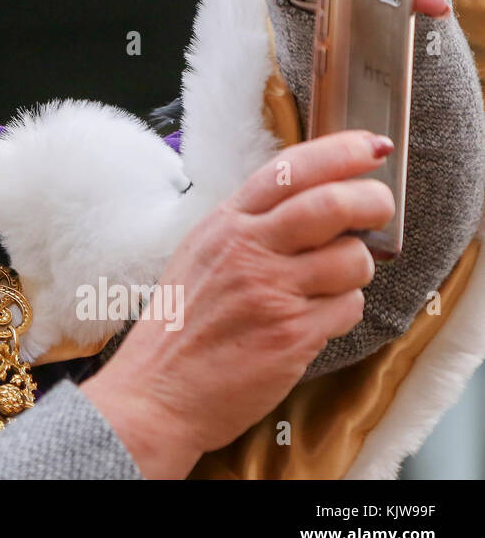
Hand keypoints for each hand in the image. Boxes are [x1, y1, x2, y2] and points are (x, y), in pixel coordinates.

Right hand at [80, 130, 393, 477]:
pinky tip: (312, 320)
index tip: (370, 147)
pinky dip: (341, 311)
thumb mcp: (200, 255)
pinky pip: (347, 307)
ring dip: (354, 270)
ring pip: (351, 259)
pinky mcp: (292, 333)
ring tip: (327, 284)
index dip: (340, 151)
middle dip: (371, 201)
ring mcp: (270, 291)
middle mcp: (247, 251)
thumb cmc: (179, 326)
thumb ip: (248, 225)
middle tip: (379, 208)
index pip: (289, 170)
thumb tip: (313, 202)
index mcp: (224, 225)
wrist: (158, 390)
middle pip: (332, 204)